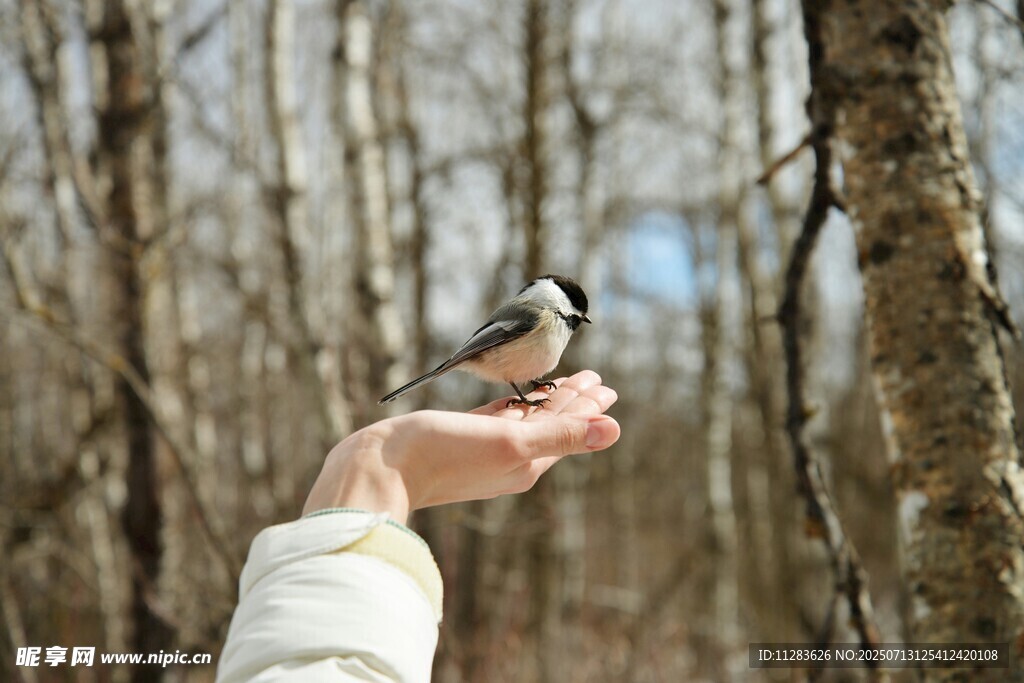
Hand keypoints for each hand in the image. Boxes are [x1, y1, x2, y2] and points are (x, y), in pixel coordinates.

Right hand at [302, 370, 619, 521]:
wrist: (381, 469)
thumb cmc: (443, 454)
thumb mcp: (510, 443)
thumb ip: (563, 436)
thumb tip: (614, 430)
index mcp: (526, 464)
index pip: (568, 429)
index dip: (588, 406)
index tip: (606, 387)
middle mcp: (510, 460)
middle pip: (552, 424)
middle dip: (574, 401)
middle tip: (595, 379)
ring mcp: (484, 451)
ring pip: (526, 421)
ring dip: (548, 400)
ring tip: (565, 382)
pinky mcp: (459, 439)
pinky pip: (496, 421)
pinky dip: (513, 407)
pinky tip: (517, 399)